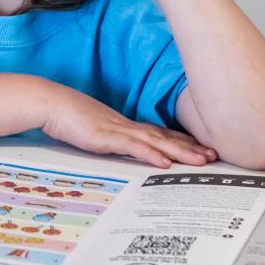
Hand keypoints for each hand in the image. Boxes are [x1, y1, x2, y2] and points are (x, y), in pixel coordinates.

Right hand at [41, 88, 215, 167]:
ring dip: (181, 152)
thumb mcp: (93, 128)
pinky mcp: (105, 137)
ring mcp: (118, 130)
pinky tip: (164, 162)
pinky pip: (133, 147)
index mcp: (124, 125)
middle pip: (165, 137)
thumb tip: (117, 145)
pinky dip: (151, 154)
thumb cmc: (67, 115)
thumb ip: (108, 136)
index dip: (182, 142)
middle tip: (214, 156)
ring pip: (156, 142)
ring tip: (201, 161)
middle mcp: (126, 126)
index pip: (159, 134)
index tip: (201, 148)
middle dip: (191, 148)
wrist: (50, 102)